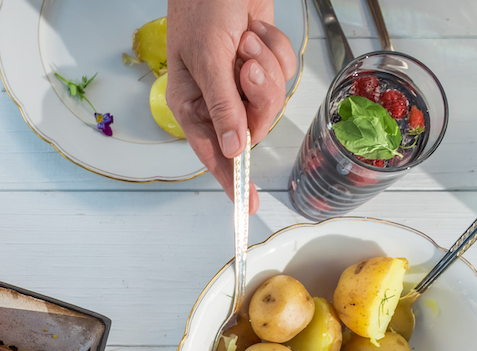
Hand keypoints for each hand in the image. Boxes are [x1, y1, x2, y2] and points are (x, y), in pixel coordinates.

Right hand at [166, 0, 294, 213]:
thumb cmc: (201, 7)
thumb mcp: (208, 58)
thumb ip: (222, 106)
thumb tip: (231, 149)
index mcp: (193, 105)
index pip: (214, 154)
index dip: (232, 180)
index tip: (248, 204)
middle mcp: (218, 99)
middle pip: (253, 125)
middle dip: (258, 95)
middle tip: (247, 66)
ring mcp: (242, 82)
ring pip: (272, 99)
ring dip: (266, 66)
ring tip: (247, 40)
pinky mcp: (263, 63)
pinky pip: (283, 72)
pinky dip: (275, 48)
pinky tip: (255, 29)